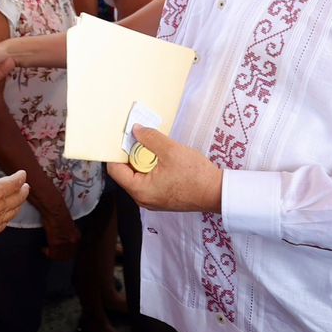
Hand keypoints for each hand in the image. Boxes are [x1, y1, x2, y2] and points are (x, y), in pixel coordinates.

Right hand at [0, 146, 27, 246]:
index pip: (13, 182)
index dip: (19, 177)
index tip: (22, 174)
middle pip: (18, 198)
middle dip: (23, 191)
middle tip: (26, 187)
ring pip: (13, 212)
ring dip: (19, 205)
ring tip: (19, 202)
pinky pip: (4, 224)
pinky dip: (8, 218)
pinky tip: (5, 220)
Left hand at [107, 126, 221, 212]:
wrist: (217, 192)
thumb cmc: (195, 176)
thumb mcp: (171, 150)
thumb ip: (150, 138)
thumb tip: (136, 130)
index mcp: (139, 190)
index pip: (115, 170)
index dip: (117, 152)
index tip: (125, 139)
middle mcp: (142, 199)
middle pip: (126, 172)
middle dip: (134, 155)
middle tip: (144, 141)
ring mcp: (152, 200)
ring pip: (138, 176)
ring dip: (144, 161)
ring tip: (157, 150)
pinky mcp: (161, 198)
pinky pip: (149, 181)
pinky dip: (153, 169)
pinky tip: (164, 160)